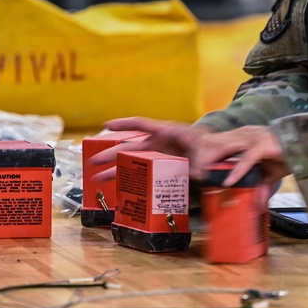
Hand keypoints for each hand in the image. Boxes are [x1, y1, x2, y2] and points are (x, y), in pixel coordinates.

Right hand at [88, 116, 210, 182]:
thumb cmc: (209, 145)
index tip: (106, 125)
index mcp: (167, 131)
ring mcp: (157, 153)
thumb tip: (198, 172)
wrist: (214, 150)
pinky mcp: (159, 164)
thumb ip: (203, 161)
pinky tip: (119, 183)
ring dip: (115, 168)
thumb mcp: (207, 151)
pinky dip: (129, 175)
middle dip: (111, 154)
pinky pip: (141, 169)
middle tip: (93, 162)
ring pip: (131, 160)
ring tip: (98, 178)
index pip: (141, 124)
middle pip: (129, 147)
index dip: (124, 124)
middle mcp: (158, 142)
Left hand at [189, 125, 290, 185]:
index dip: (203, 153)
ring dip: (212, 163)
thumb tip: (255, 202)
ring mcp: (253, 138)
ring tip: (203, 178)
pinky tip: (228, 182)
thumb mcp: (267, 171)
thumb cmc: (286, 155)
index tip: (193, 166)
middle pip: (215, 143)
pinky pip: (246, 159)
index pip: (216, 142)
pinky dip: (236, 171)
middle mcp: (244, 134)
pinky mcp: (264, 146)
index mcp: (242, 136)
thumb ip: (259, 183)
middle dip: (201, 157)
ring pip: (225, 148)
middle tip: (192, 174)